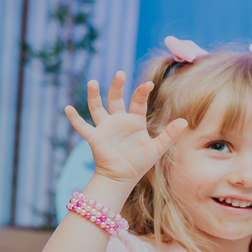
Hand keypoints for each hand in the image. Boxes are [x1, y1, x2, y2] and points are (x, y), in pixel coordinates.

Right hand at [66, 72, 187, 185]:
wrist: (122, 178)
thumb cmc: (139, 163)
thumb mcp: (157, 148)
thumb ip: (170, 135)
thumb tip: (184, 121)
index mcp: (134, 121)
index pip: (137, 102)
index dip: (142, 93)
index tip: (148, 85)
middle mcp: (118, 121)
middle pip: (116, 98)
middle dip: (117, 86)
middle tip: (120, 73)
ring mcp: (105, 128)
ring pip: (97, 108)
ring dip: (94, 95)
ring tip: (93, 82)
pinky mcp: (94, 137)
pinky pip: (82, 127)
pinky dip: (74, 118)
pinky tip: (67, 108)